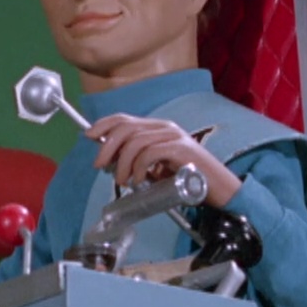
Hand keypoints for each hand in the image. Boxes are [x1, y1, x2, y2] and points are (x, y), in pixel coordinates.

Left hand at [87, 114, 241, 206]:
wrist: (219, 189)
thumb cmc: (186, 179)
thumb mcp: (156, 167)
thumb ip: (137, 160)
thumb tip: (110, 160)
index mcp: (157, 128)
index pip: (124, 118)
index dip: (103, 125)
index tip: (88, 136)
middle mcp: (165, 127)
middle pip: (125, 128)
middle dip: (107, 147)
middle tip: (101, 166)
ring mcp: (174, 136)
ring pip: (135, 142)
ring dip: (122, 164)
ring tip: (124, 181)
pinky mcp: (181, 149)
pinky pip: (150, 153)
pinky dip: (139, 168)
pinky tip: (139, 180)